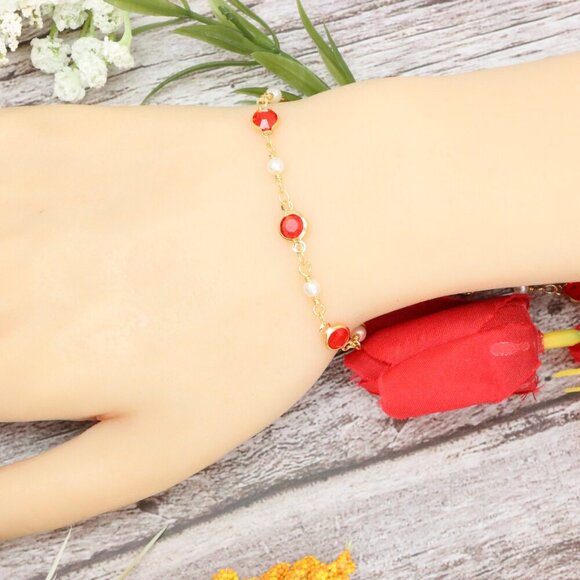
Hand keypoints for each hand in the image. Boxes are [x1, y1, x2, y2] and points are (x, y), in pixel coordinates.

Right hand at [0, 96, 375, 539]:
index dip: (8, 387)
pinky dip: (2, 207)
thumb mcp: (157, 450)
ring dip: (4, 271)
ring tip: (53, 291)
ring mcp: (8, 192)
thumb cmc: (251, 339)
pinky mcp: (35, 132)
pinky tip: (39, 228)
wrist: (312, 210)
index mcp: (15, 363)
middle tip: (54, 339)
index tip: (34, 378)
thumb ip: (37, 494)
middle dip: (10, 336)